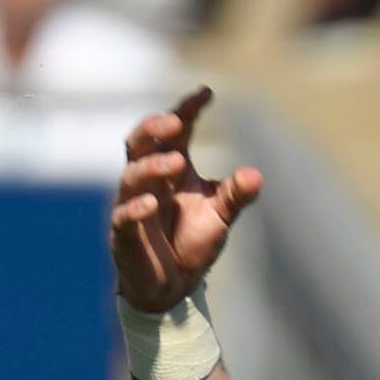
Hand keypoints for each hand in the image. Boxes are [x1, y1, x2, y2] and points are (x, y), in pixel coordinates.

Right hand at [112, 88, 264, 313]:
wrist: (174, 286)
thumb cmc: (192, 241)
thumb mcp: (220, 215)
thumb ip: (236, 194)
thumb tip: (256, 175)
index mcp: (172, 168)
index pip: (175, 131)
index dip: (187, 110)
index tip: (207, 93)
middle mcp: (148, 181)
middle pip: (139, 142)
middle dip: (154, 127)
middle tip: (178, 120)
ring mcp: (131, 204)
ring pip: (132, 174)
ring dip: (153, 165)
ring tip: (176, 162)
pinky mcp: (123, 234)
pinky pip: (123, 216)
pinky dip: (137, 208)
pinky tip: (153, 203)